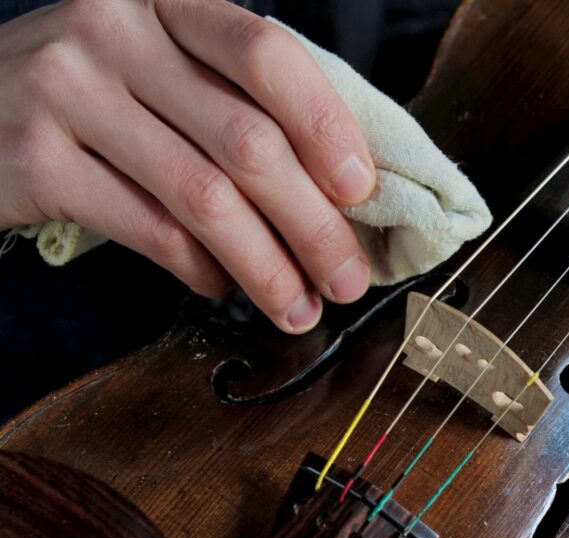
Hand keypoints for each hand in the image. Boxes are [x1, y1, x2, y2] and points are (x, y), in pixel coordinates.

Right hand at [0, 0, 375, 332]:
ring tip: (300, 305)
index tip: (361, 190)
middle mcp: (116, 32)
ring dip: (267, 267)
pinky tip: (224, 286)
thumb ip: (235, 103)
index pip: (267, 55)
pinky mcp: (36, 157)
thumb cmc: (94, 95)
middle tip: (347, 277)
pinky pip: (150, 229)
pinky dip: (202, 269)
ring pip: (204, 197)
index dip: (326, 127)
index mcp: (167, 2)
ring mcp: (69, 91)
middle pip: (247, 141)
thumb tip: (340, 190)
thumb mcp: (161, 68)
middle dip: (313, 225)